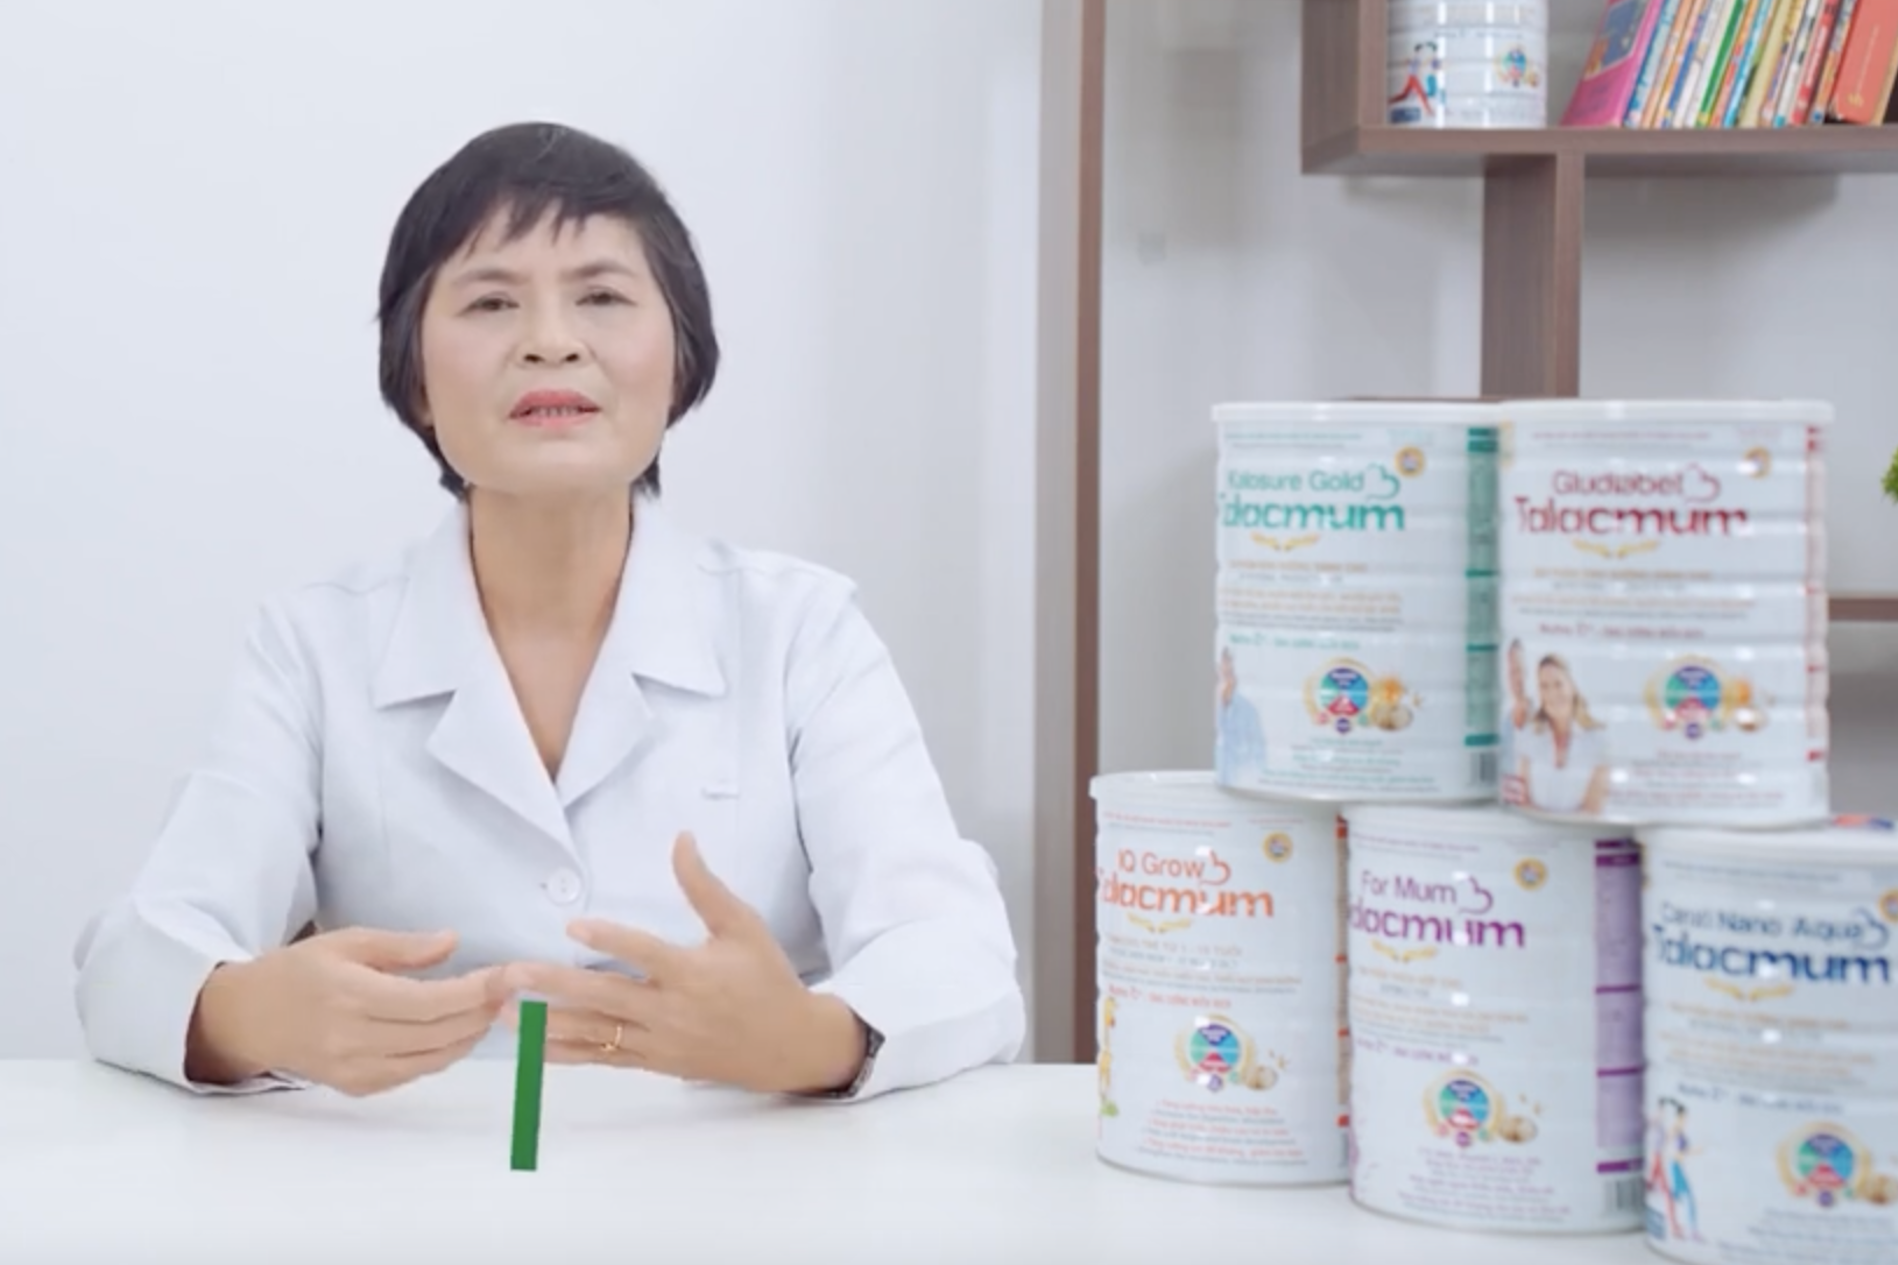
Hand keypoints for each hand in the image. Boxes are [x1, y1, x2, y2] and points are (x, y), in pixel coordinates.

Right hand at [189, 927, 509, 1096]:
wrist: (247, 1018)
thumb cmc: (298, 972)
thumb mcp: (346, 942)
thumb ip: (402, 947)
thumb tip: (452, 943)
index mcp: (350, 995)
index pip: (428, 1002)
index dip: (474, 993)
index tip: (506, 977)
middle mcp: (352, 1038)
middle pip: (436, 1034)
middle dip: (480, 1014)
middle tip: (508, 992)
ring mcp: (353, 1069)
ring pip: (431, 1059)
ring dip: (468, 1037)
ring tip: (490, 1011)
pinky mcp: (355, 1086)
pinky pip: (412, 1073)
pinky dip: (442, 1055)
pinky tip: (457, 1034)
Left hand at [501, 832, 866, 1094]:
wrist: (786, 1046)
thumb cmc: (765, 979)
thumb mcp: (743, 926)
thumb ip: (705, 886)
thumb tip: (681, 839)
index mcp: (693, 972)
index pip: (645, 954)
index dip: (610, 940)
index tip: (573, 927)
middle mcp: (671, 1010)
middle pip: (605, 996)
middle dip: (553, 986)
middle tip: (512, 973)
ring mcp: (659, 1041)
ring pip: (595, 1031)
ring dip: (546, 1023)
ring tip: (504, 1012)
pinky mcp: (653, 1061)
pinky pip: (603, 1057)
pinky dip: (566, 1052)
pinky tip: (532, 1045)